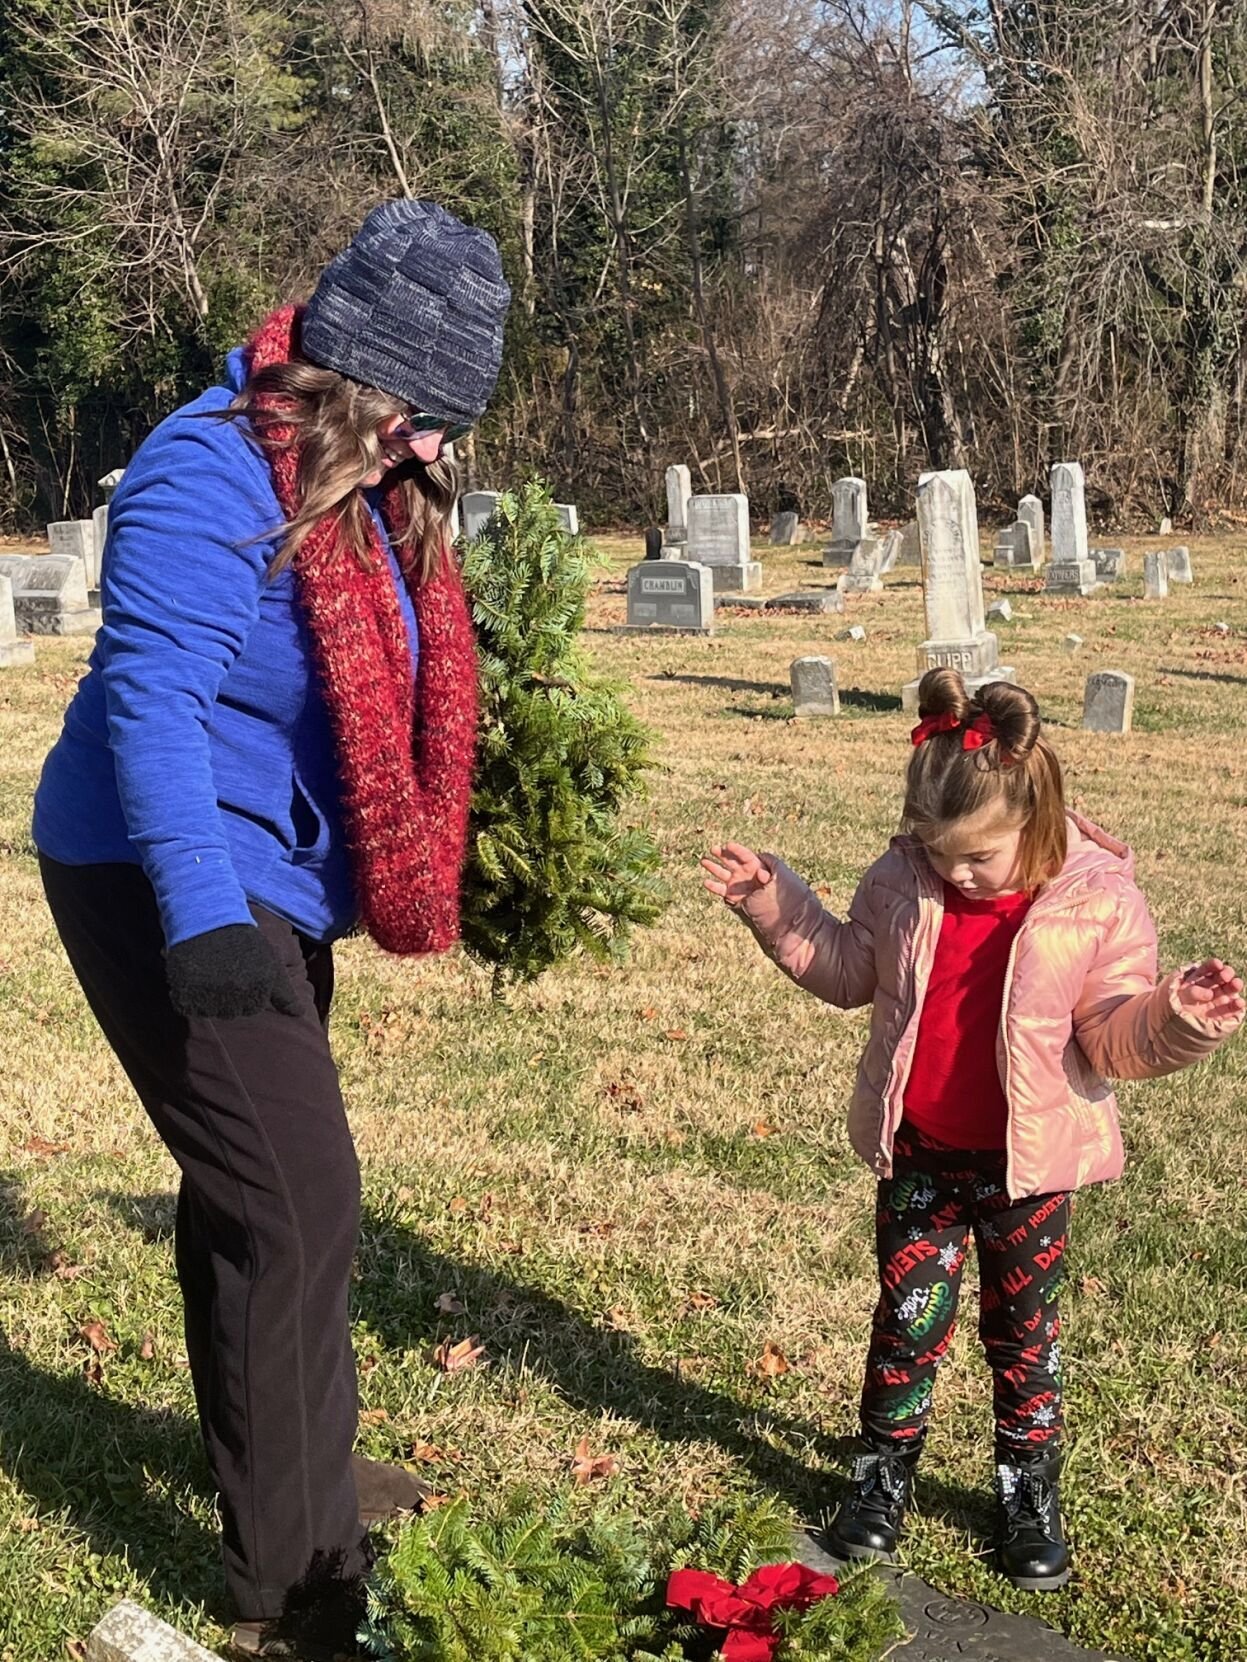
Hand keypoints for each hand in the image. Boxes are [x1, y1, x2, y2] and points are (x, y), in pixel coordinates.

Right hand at [166, 924, 302, 1019]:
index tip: (241, 971)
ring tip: (209, 971)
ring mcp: (210, 996)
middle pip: (230, 1012)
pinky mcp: (185, 993)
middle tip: (224, 970)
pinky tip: (194, 976)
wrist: (209, 919)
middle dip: (228, 996)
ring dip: (208, 997)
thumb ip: (284, 994)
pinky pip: (187, 1007)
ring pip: (210, 1011)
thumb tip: (299, 1015)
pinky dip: (188, 996)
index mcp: (257, 991)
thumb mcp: (271, 964)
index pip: (251, 1009)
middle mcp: (235, 997)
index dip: (246, 992)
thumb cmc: (244, 941)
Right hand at [700, 842, 773, 907]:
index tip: (728, 845)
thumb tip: (760, 872)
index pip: (745, 855)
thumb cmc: (779, 893)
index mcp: (755, 866)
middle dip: (722, 854)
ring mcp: (737, 883)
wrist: (776, 912)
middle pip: (731, 860)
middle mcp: (744, 873)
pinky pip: (721, 889)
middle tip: (713, 848)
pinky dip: (713, 886)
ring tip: (703, 861)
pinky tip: (706, 882)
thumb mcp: (777, 882)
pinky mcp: (732, 895)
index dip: (736, 850)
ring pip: (722, 873)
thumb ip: (769, 875)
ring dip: (713, 867)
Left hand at [1175, 958, 1244, 1026]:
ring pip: (1230, 989)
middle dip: (1226, 973)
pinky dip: (1238, 1005)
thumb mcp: (1182, 998)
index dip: (1213, 965)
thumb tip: (1210, 994)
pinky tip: (1239, 1002)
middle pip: (1222, 977)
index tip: (1217, 964)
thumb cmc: (1179, 1007)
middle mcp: (1212, 986)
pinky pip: (1233, 1008)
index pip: (1207, 968)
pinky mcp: (1225, 1012)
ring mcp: (1220, 998)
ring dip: (1235, 985)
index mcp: (1200, 978)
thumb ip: (1194, 993)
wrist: (1178, 1026)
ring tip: (1236, 984)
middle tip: (1225, 975)